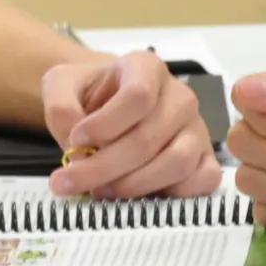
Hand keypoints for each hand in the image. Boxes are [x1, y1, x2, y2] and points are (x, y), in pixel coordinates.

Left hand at [42, 51, 222, 198]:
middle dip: (104, 167)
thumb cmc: (91, 94)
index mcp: (146, 68)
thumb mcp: (62, 85)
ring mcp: (196, 128)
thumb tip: (75, 142)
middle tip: (71, 181)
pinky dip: (172, 195)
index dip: (106, 124)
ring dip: (133, 185)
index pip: (138, 95)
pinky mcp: (205, 158)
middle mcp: (179, 96)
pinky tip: (139, 197)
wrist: (109, 105)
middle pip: (149, 137)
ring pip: (176, 163)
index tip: (76, 140)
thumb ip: (60, 106)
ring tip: (99, 191)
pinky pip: (203, 180)